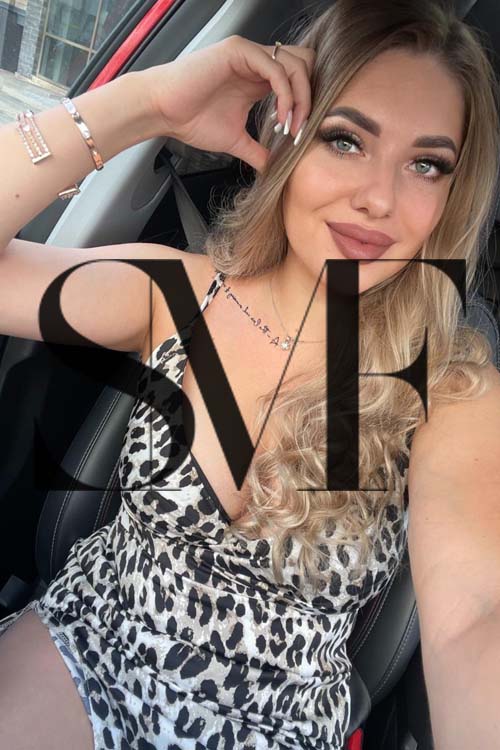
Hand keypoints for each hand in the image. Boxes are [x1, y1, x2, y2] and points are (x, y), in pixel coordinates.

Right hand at [144, 35, 314, 172]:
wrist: (164, 112)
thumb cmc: (191, 120)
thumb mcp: (236, 141)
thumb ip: (258, 152)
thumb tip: (274, 170)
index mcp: (259, 80)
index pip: (299, 82)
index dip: (305, 108)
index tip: (297, 137)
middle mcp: (257, 63)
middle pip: (306, 67)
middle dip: (310, 100)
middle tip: (299, 130)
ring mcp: (250, 54)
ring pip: (296, 65)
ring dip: (300, 99)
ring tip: (290, 127)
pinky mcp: (239, 51)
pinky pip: (276, 68)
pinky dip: (285, 95)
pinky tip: (279, 117)